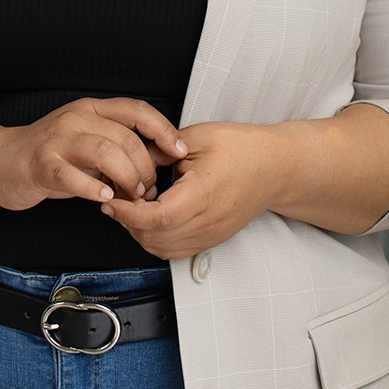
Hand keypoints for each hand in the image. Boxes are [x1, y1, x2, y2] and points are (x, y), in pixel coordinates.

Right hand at [0, 98, 189, 211]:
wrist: (1, 160)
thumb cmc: (49, 154)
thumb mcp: (87, 143)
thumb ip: (117, 148)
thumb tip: (156, 165)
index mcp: (92, 109)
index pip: (137, 111)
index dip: (162, 130)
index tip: (178, 150)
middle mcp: (76, 118)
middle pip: (125, 137)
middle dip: (144, 167)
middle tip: (146, 189)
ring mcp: (57, 138)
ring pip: (104, 151)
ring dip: (125, 178)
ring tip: (129, 196)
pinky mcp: (41, 162)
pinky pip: (72, 174)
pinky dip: (93, 189)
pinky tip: (103, 199)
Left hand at [98, 121, 275, 259]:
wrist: (276, 167)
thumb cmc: (244, 149)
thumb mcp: (198, 137)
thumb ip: (161, 149)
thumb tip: (132, 157)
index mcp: (203, 194)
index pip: (157, 218)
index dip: (128, 212)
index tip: (112, 199)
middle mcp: (208, 221)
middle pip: (155, 238)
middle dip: (128, 222)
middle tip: (117, 198)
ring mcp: (211, 235)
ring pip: (162, 249)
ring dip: (140, 233)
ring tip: (133, 208)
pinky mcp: (212, 240)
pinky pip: (176, 251)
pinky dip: (156, 240)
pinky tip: (151, 220)